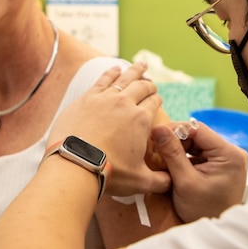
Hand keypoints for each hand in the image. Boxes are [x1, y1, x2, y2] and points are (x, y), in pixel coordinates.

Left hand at [48, 63, 170, 196]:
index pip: (154, 102)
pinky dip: (111, 73)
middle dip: (149, 85)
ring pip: (124, 78)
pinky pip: (102, 80)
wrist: (75, 166)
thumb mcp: (140, 181)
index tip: (158, 99)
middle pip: (142, 87)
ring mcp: (104, 98)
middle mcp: (125, 104)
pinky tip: (115, 69)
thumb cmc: (109, 174)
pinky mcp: (86, 99)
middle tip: (152, 84)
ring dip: (134, 71)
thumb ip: (159, 181)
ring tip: (141, 65)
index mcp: (141, 119)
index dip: (158, 100)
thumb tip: (172, 183)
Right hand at [150, 121, 247, 221]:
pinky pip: (200, 154)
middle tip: (156, 149)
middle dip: (176, 141)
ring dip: (179, 150)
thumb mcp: (184, 182)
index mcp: (229, 154)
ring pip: (197, 144)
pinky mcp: (221, 166)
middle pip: (198, 136)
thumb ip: (171, 153)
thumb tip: (158, 128)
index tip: (155, 135)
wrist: (215, 235)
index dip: (175, 129)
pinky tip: (173, 165)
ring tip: (163, 158)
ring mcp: (227, 160)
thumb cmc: (203, 212)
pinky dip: (185, 158)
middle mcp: (232, 153)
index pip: (198, 129)